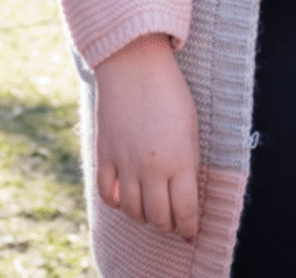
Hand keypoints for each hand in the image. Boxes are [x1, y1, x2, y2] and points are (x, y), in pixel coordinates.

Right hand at [92, 34, 199, 242]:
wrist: (134, 63)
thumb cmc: (170, 92)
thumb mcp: (191, 127)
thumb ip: (188, 163)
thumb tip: (184, 194)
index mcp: (180, 160)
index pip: (185, 210)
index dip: (189, 227)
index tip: (189, 232)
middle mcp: (152, 167)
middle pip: (158, 216)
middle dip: (168, 225)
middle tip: (171, 221)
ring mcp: (125, 162)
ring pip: (133, 210)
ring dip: (143, 216)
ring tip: (150, 211)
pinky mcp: (104, 154)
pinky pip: (106, 194)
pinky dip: (116, 203)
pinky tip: (124, 198)